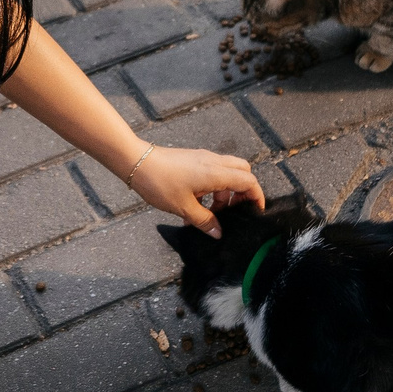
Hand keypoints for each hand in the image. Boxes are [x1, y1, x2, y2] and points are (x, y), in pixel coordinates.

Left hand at [124, 145, 263, 231]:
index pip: (248, 181)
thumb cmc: (160, 183)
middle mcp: (214, 162)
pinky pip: (211, 172)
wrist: (136, 162)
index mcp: (216, 172)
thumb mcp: (184, 208)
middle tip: (233, 211)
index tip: (255, 212)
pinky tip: (196, 206)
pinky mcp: (193, 160)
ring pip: (226, 173)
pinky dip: (211, 188)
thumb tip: (218, 233)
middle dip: (242, 192)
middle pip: (242, 172)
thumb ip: (205, 221)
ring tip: (211, 213)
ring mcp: (203, 159)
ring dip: (224, 192)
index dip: (256, 196)